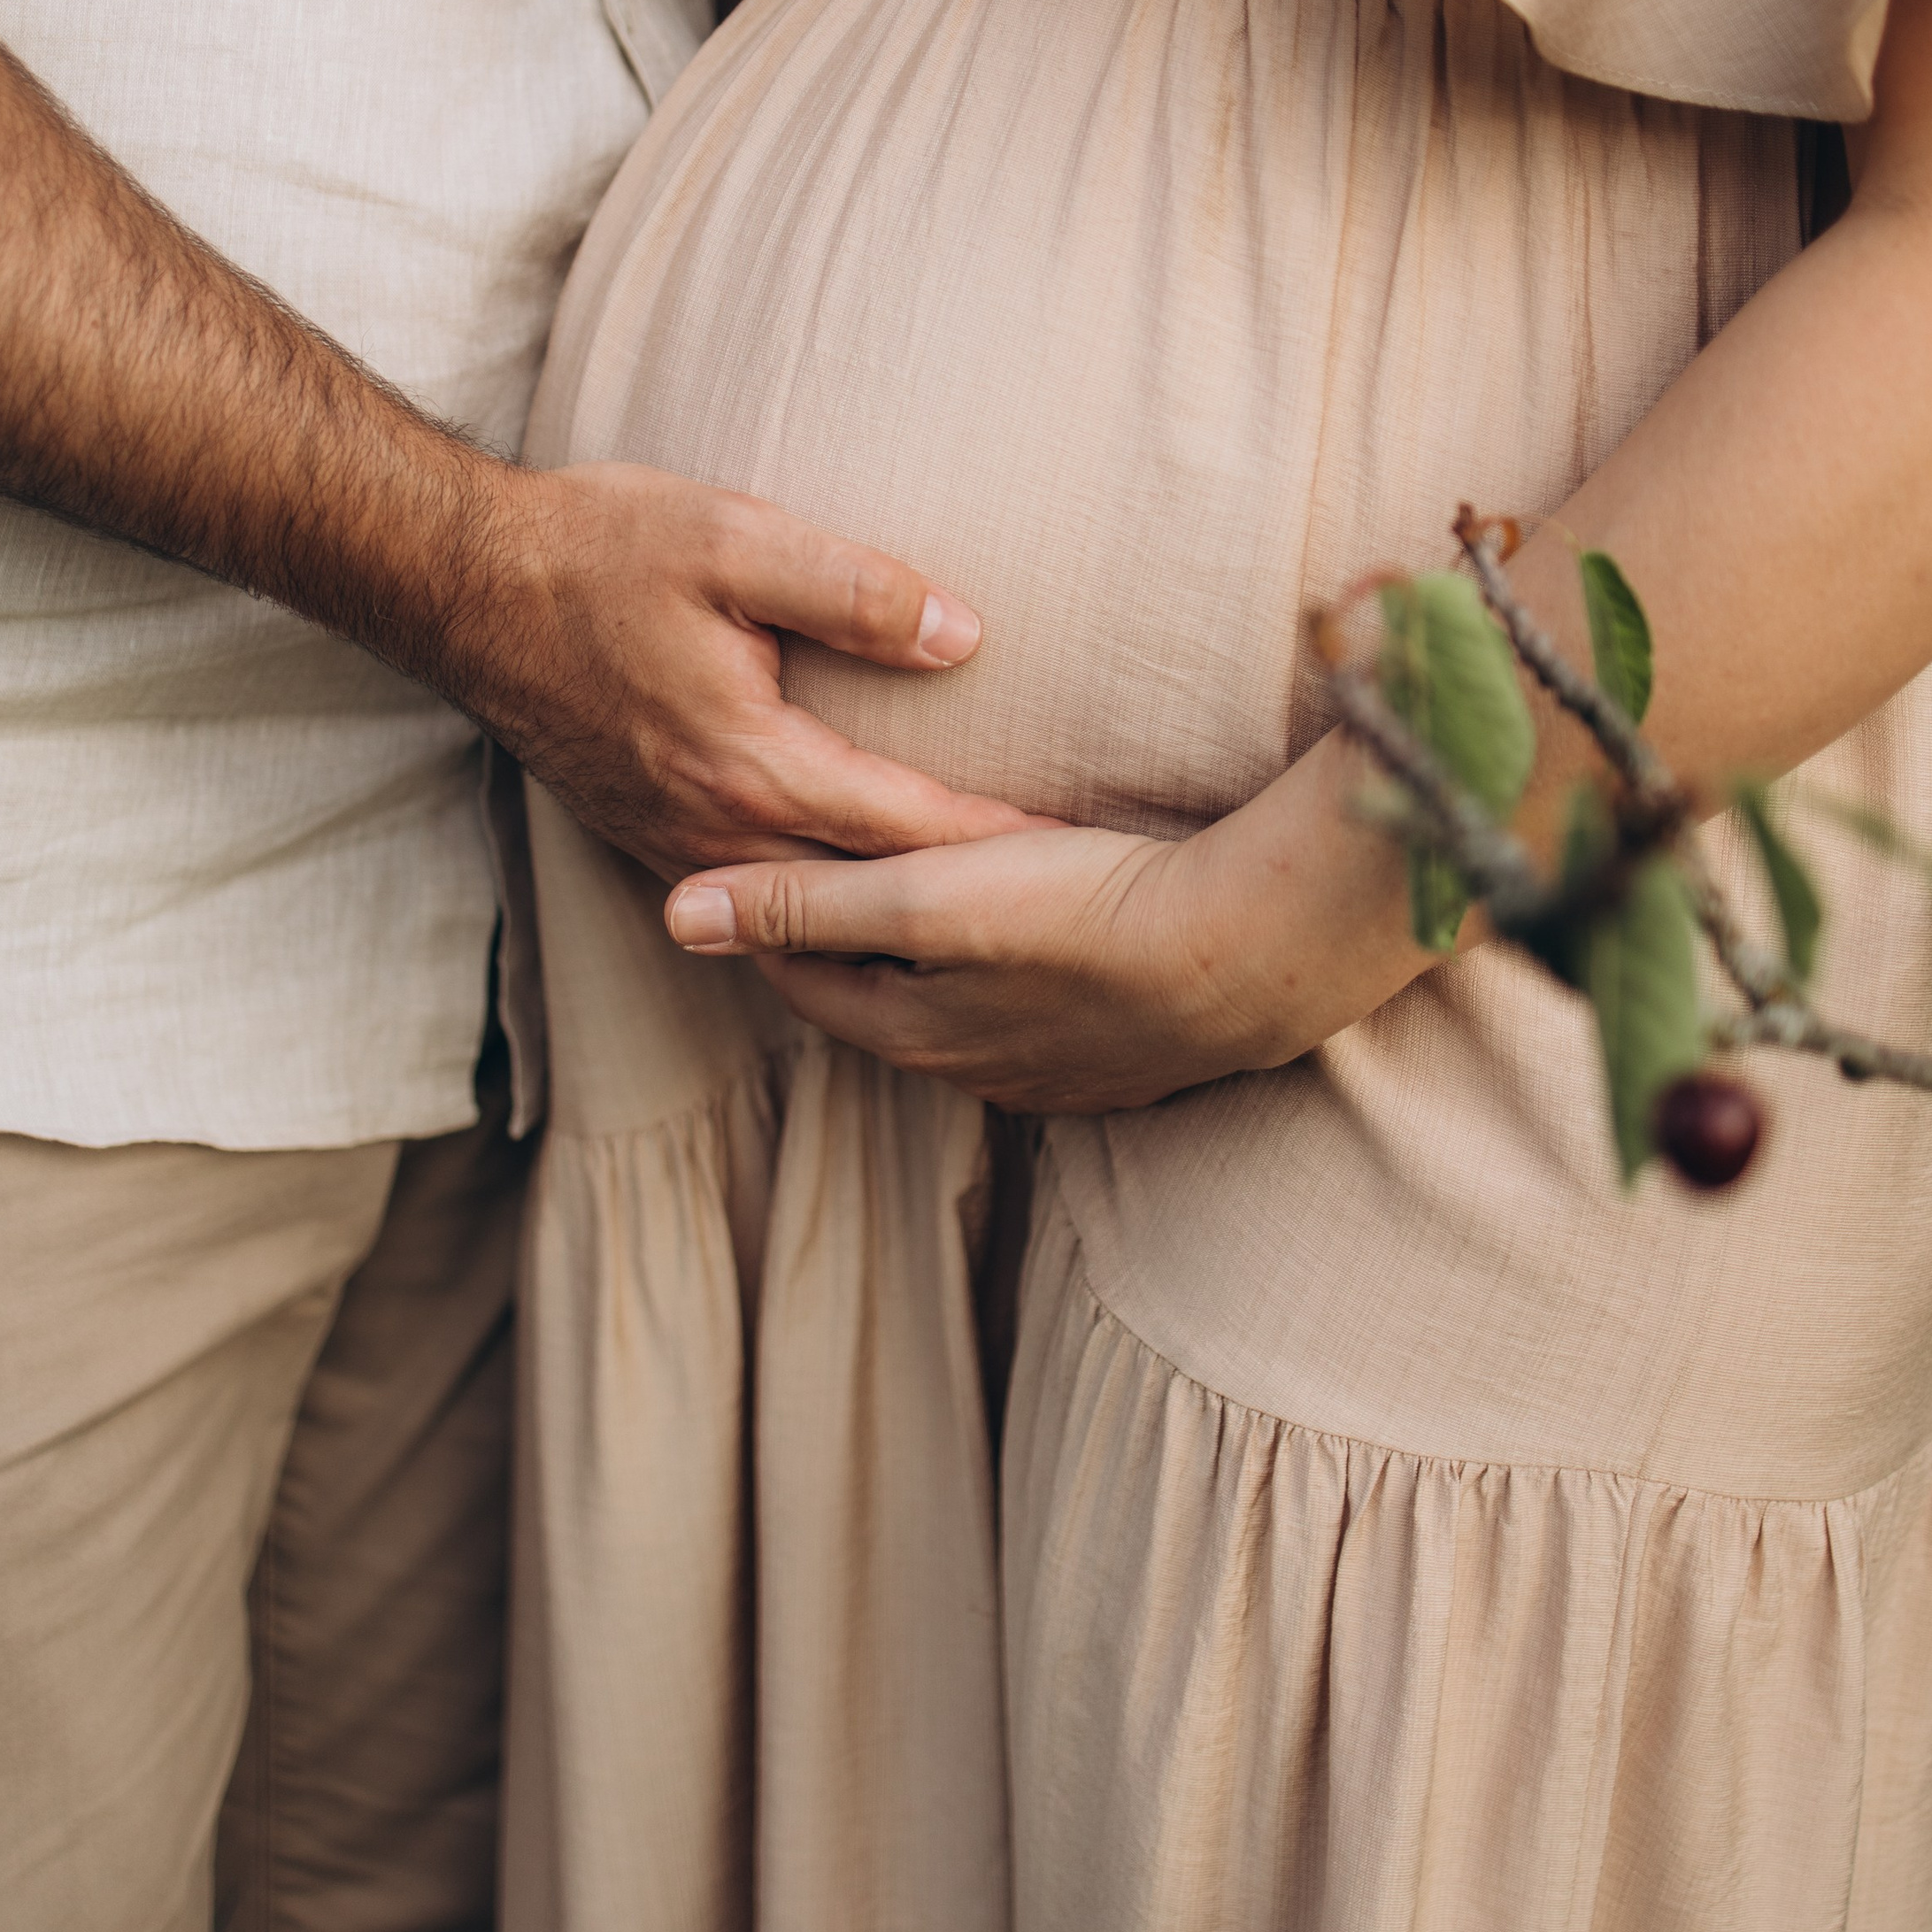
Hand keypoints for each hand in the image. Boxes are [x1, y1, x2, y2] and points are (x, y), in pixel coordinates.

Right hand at [462, 460, 1037, 881]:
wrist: (461, 583)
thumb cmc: (596, 546)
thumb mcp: (733, 537)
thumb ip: (854, 589)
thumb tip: (964, 637)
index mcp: (748, 763)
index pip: (905, 828)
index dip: (997, 844)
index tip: (1078, 858)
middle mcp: (711, 828)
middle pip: (865, 892)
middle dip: (960, 903)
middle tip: (1059, 913)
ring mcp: (672, 843)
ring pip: (807, 909)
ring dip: (891, 919)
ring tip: (980, 924)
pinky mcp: (646, 835)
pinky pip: (755, 894)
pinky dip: (820, 907)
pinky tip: (864, 903)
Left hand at [661, 820, 1287, 1113]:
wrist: (1256, 951)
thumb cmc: (1087, 912)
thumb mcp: (925, 895)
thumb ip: (803, 902)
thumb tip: (675, 915)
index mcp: (913, 1032)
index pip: (803, 976)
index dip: (769, 915)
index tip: (747, 855)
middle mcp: (974, 1071)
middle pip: (879, 996)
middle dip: (845, 938)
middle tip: (820, 868)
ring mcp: (1055, 1075)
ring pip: (961, 1012)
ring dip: (935, 962)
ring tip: (926, 895)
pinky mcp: (1125, 1060)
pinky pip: (1038, 1020)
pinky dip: (1012, 978)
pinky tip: (1038, 939)